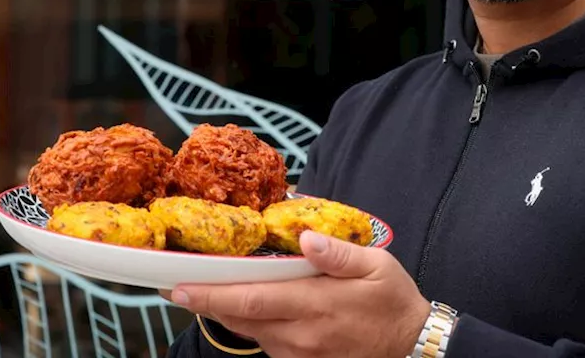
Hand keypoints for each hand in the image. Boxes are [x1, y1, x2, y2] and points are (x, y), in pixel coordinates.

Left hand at [166, 231, 431, 357]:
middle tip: (172, 284)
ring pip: (249, 330)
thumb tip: (306, 237)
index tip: (180, 286)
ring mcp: (299, 353)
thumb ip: (339, 254)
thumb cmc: (394, 303)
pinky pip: (266, 340)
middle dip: (204, 301)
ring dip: (224, 311)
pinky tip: (242, 304)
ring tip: (200, 288)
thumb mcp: (378, 267)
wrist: (412, 348)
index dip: (213, 294)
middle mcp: (301, 335)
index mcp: (316, 305)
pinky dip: (249, 322)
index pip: (253, 300)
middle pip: (240, 318)